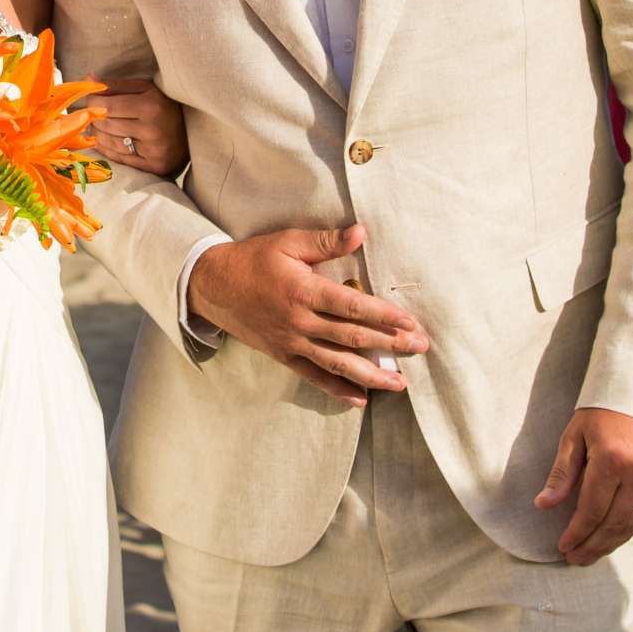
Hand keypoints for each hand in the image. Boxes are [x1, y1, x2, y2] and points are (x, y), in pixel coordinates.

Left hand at [85, 78, 187, 176]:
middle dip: (93, 118)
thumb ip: (116, 85)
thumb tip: (88, 80)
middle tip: (89, 113)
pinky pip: (120, 158)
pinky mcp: (154, 167)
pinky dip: (106, 149)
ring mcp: (154, 151)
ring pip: (111, 142)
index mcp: (151, 106)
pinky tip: (101, 141)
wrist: (196, 132)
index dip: (91, 102)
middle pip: (107, 124)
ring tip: (96, 126)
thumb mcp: (146, 89)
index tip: (88, 99)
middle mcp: (153, 130)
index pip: (107, 105)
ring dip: (98, 134)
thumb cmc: (166, 105)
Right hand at [187, 225, 430, 406]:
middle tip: (420, 348)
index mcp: (304, 290)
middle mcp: (300, 321)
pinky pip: (314, 376)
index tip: (410, 323)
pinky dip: (337, 390)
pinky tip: (360, 399)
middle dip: (389, 344)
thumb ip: (326, 241)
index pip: (352, 306)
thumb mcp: (288, 242)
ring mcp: (291, 342)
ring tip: (399, 383)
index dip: (383, 316)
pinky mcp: (283, 355)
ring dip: (370, 374)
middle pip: (352, 336)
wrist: (213, 285)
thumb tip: (361, 232)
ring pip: (337, 363)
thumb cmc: (254, 259)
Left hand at [535, 406, 632, 565]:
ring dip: (610, 544)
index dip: (577, 532)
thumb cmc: (602, 409)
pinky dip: (627, 530)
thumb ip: (562, 473)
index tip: (562, 547)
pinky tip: (612, 539)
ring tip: (589, 556)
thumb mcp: (574, 434)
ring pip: (632, 524)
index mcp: (611, 460)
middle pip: (613, 523)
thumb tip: (543, 505)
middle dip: (592, 546)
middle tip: (574, 560)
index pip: (592, 510)